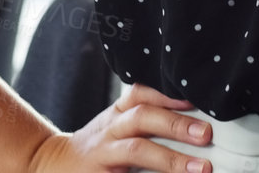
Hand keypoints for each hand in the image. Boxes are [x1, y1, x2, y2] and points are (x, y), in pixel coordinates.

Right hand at [26, 82, 214, 172]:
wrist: (52, 164)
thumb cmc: (98, 146)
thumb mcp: (117, 124)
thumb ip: (147, 117)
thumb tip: (198, 122)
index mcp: (118, 113)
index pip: (141, 93)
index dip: (168, 93)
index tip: (196, 96)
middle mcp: (110, 130)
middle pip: (142, 118)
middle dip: (176, 124)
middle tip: (207, 133)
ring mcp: (104, 154)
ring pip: (136, 151)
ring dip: (170, 159)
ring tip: (201, 168)